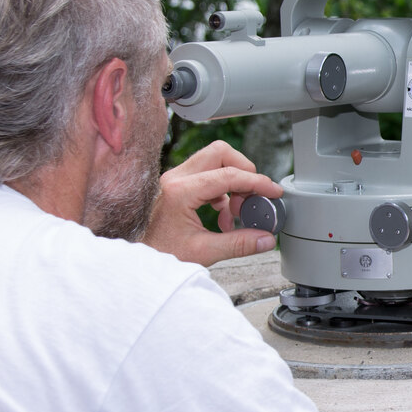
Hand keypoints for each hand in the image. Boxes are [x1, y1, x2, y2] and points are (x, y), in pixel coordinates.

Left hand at [142, 141, 284, 265]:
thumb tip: (265, 238)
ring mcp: (174, 179)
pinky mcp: (176, 185)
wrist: (138, 258)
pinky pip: (207, 175)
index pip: (228, 175)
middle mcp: (175, 178)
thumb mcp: (204, 252)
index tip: (272, 192)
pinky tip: (223, 215)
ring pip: (214, 160)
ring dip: (232, 181)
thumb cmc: (160, 254)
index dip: (256, 182)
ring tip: (236, 211)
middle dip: (243, 171)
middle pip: (220, 153)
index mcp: (180, 192)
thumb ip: (239, 244)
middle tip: (252, 195)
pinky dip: (222, 190)